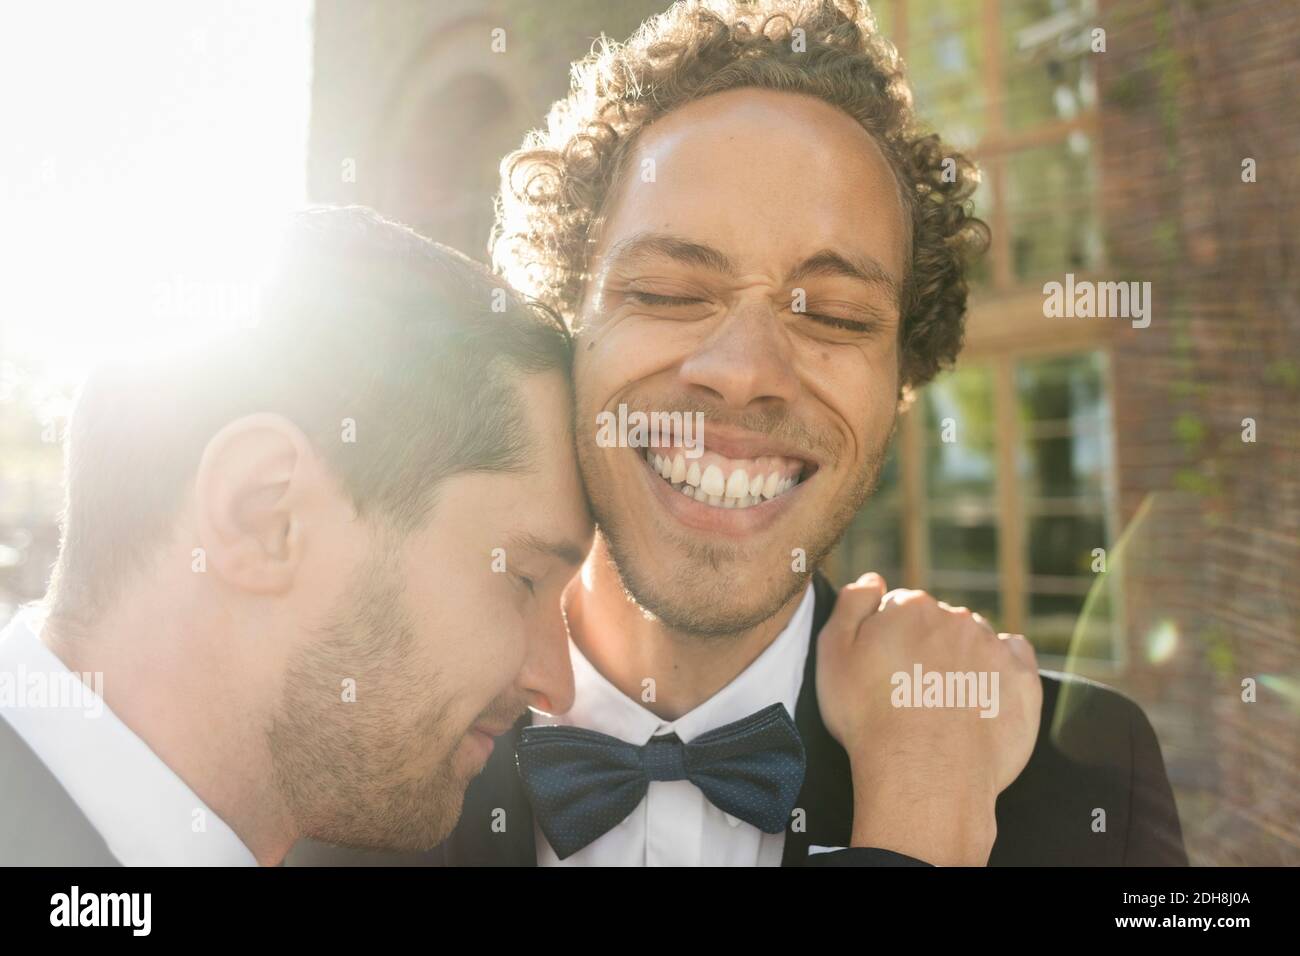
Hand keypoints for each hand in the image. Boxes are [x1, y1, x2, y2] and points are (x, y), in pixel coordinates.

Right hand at [815, 573, 1041, 864]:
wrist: (923, 775)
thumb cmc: (869, 718)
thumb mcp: (833, 655)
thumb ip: (850, 606)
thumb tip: (872, 579)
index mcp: (910, 607)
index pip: (900, 608)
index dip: (889, 639)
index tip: (884, 671)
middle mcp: (956, 618)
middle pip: (939, 624)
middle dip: (927, 648)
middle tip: (911, 692)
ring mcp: (994, 648)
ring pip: (976, 642)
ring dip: (963, 660)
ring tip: (945, 704)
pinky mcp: (1023, 681)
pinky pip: (1015, 659)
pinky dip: (1001, 671)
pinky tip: (982, 696)